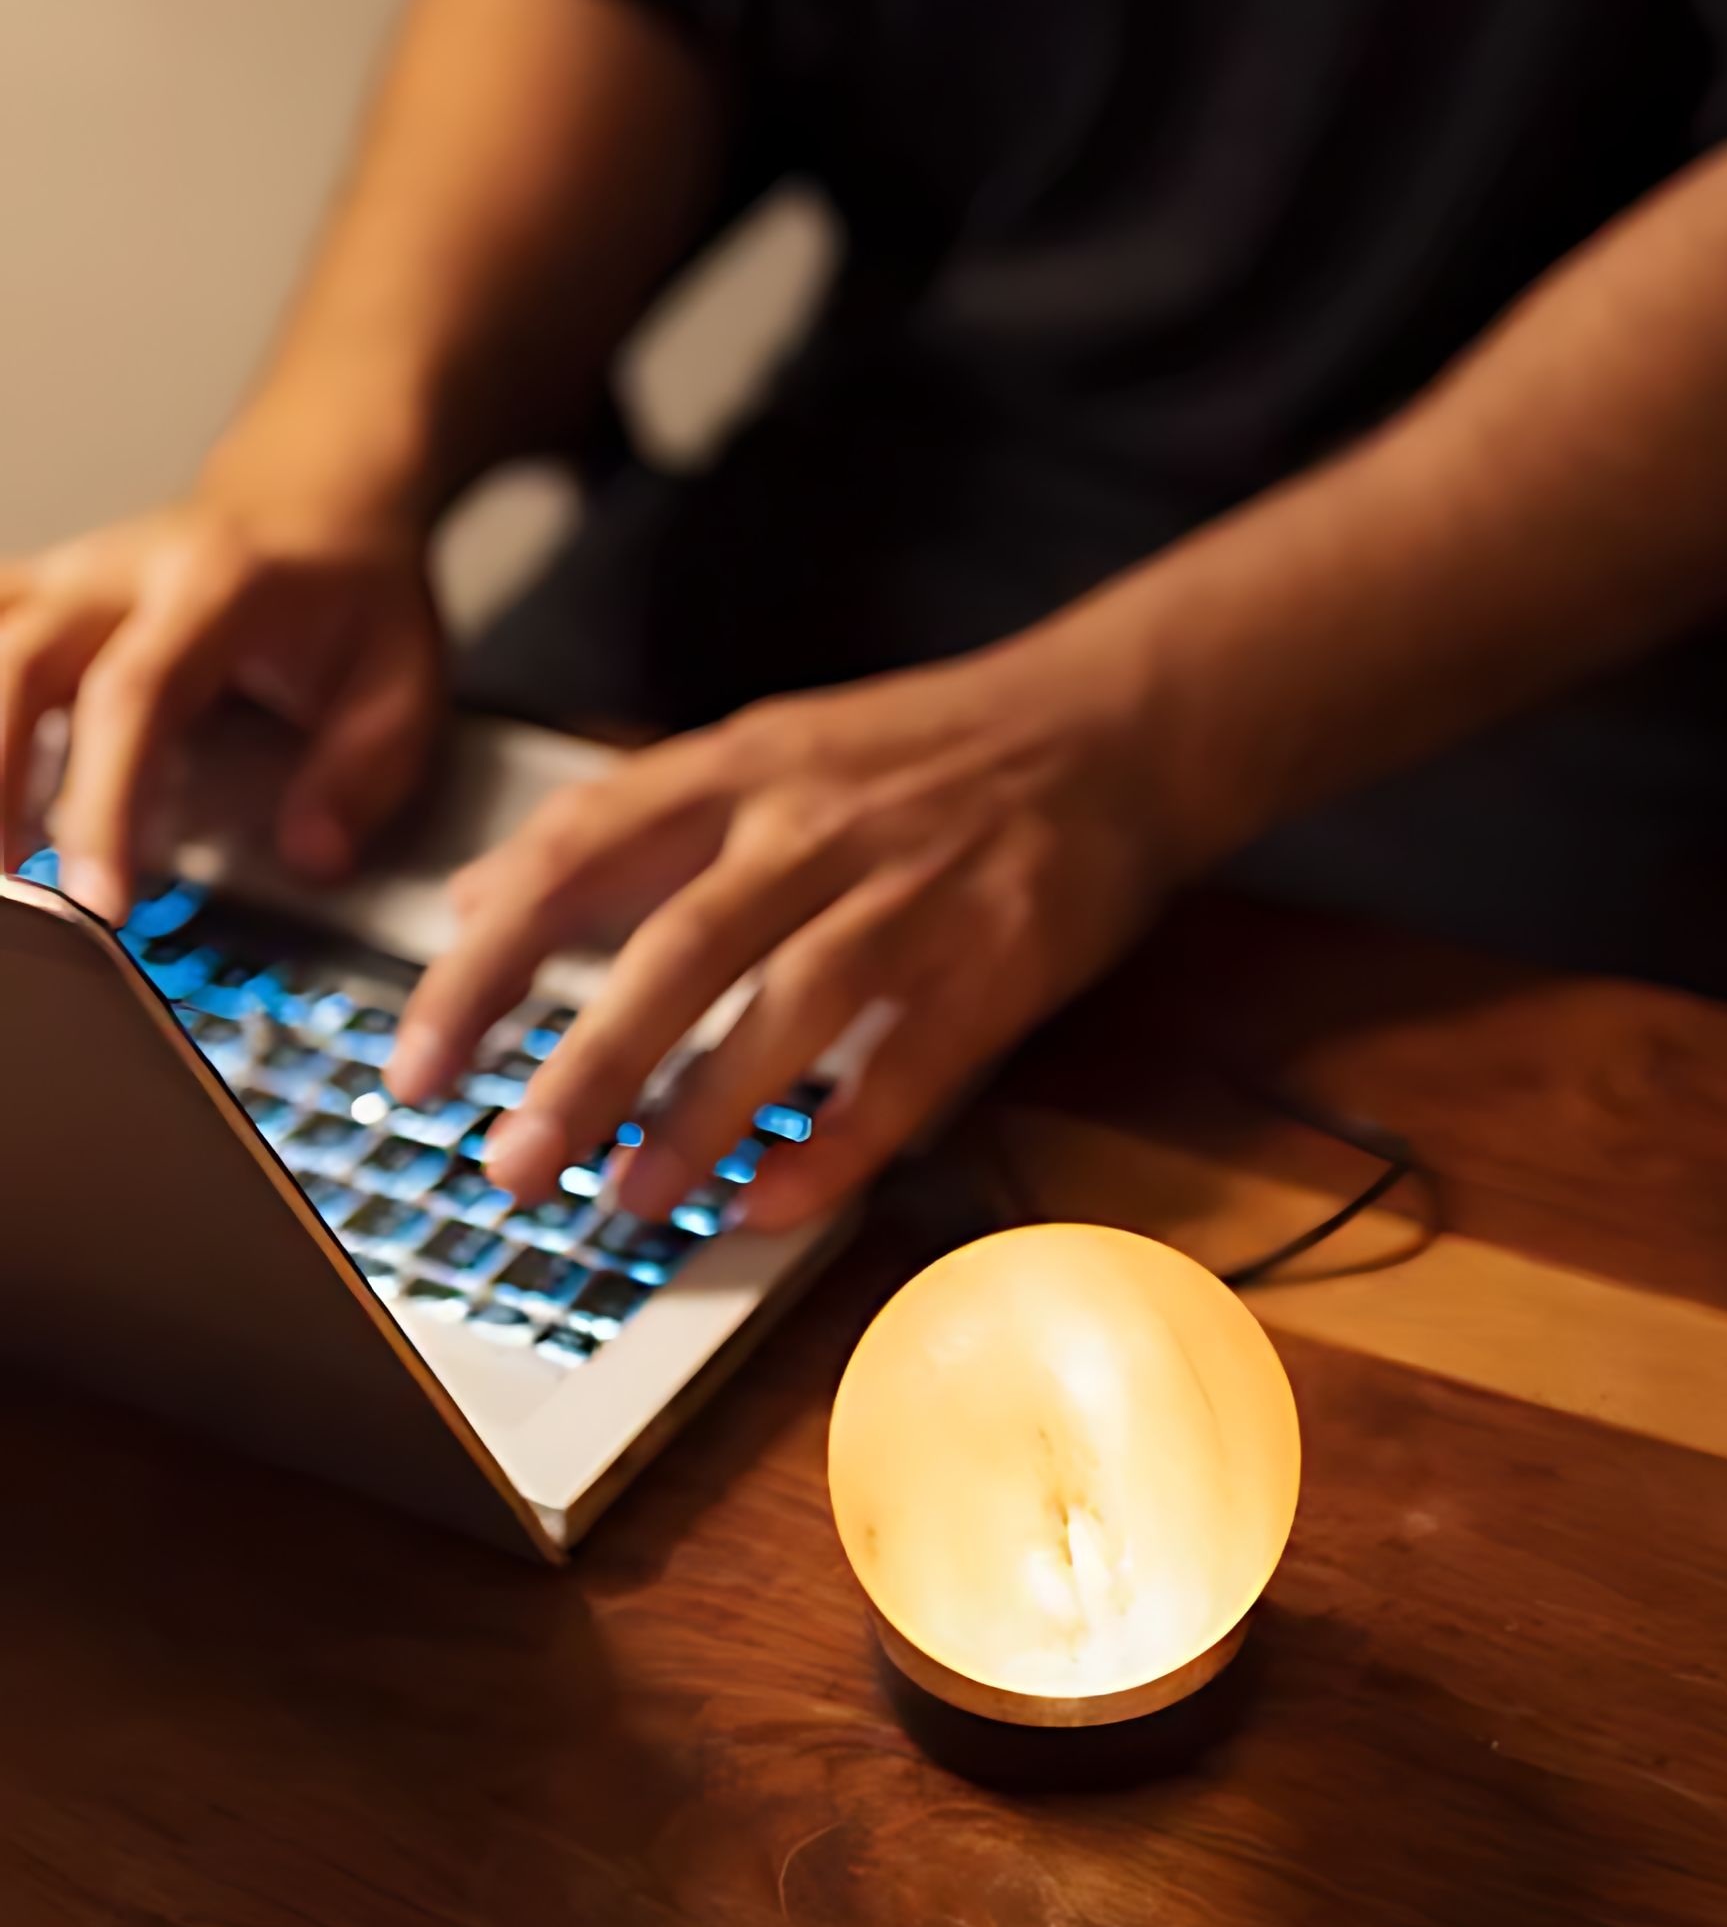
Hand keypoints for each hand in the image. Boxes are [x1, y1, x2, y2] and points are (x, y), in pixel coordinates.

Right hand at [0, 496, 442, 922]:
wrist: (320, 494)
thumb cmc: (356, 591)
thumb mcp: (402, 679)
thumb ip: (363, 772)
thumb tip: (313, 856)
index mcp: (215, 591)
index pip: (135, 697)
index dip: (106, 799)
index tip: (103, 894)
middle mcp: (121, 571)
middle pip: (19, 664)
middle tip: (14, 885)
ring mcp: (67, 573)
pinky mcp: (38, 589)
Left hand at [384, 637, 1184, 1230]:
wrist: (1109, 725)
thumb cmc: (923, 754)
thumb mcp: (766, 748)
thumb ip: (629, 825)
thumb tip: (482, 898)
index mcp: (744, 765)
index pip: (581, 853)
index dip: (485, 965)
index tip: (417, 1064)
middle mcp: (818, 822)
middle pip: (678, 947)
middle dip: (584, 1065)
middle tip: (511, 1164)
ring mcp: (915, 888)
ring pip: (790, 1006)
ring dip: (702, 1114)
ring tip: (629, 1200)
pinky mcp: (1000, 955)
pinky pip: (910, 1064)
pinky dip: (841, 1140)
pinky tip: (776, 1201)